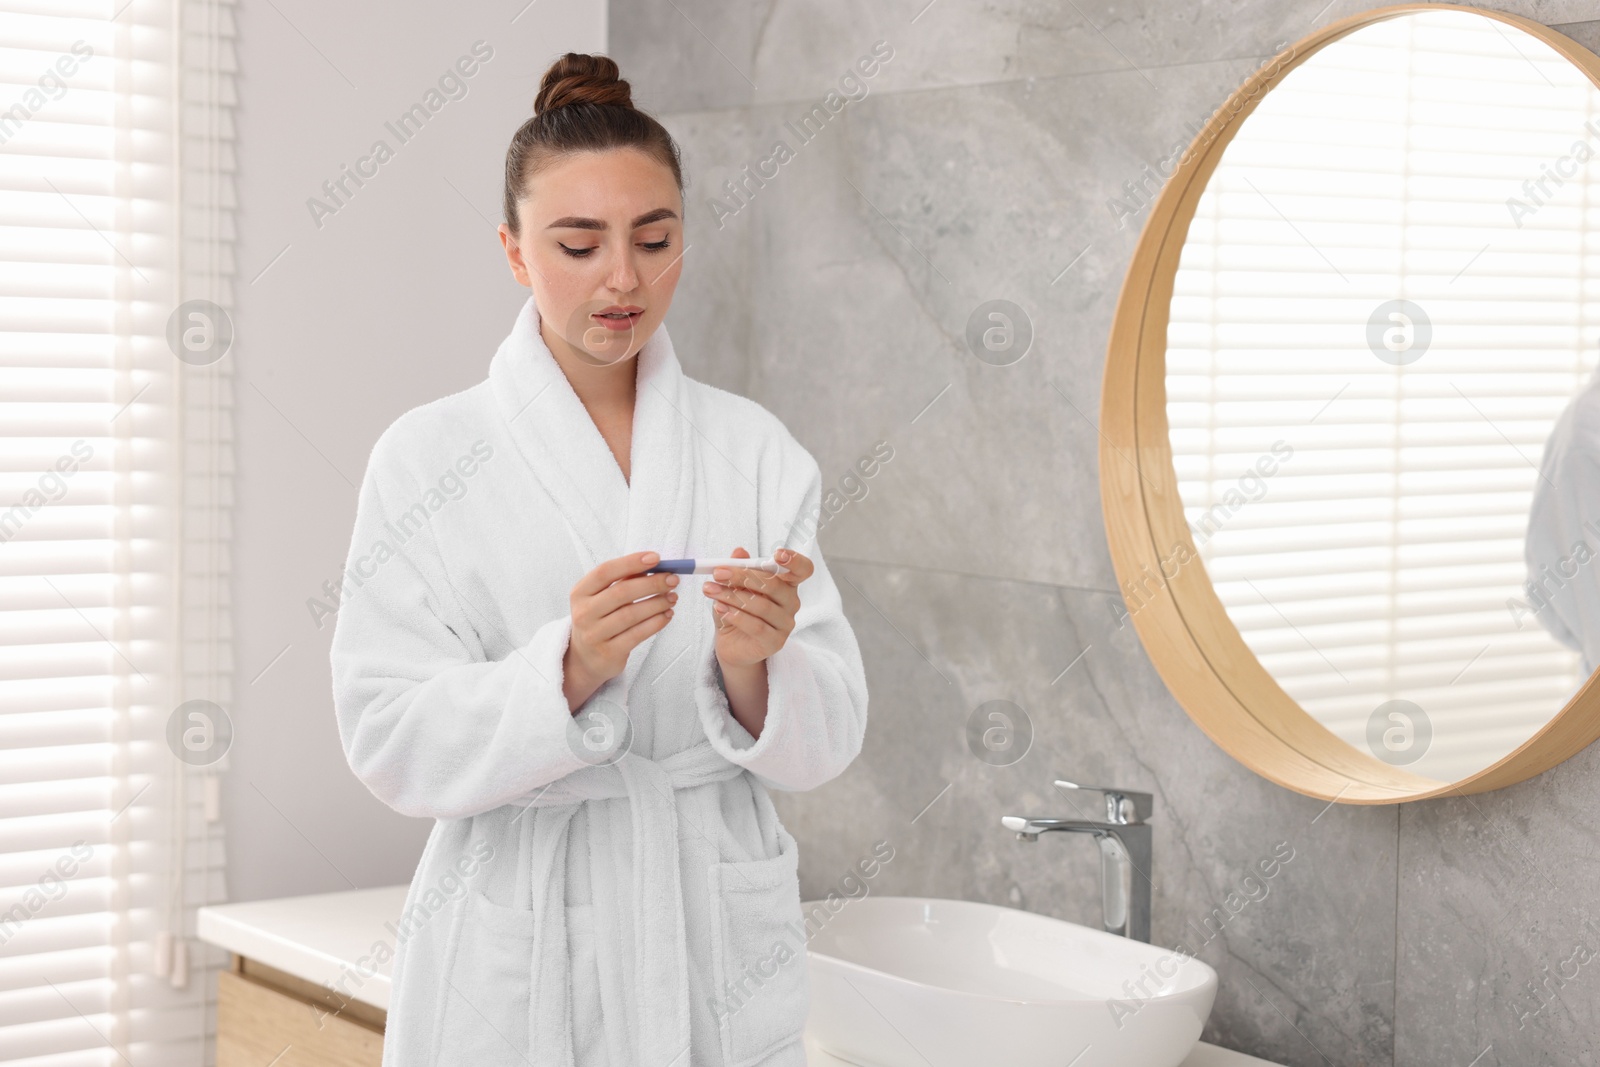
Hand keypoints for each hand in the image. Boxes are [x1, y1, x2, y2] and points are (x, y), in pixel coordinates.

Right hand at [563, 551, 676, 710]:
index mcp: (581, 592)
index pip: (605, 571)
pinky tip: (667, 615)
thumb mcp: (603, 597)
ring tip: (672, 598)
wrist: (585, 657)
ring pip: (631, 614)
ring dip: (657, 603)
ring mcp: (595, 634)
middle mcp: (584, 613)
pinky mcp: (609, 652)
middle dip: (651, 583)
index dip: (631, 562)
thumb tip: (655, 565)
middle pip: (621, 592)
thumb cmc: (600, 619)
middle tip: (672, 580)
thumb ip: (624, 581)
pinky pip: (638, 634)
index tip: (656, 558)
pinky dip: (656, 622)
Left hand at [704, 546, 810, 669]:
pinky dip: (735, 616)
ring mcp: (786, 624)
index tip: (777, 554)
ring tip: (710, 591)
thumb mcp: (734, 586)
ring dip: (732, 596)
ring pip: (762, 606)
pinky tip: (719, 608)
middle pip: (774, 585)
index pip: (803, 570)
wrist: (731, 644)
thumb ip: (738, 568)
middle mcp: (791, 602)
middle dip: (743, 576)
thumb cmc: (737, 610)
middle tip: (718, 573)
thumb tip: (739, 552)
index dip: (795, 561)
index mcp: (786, 584)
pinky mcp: (775, 642)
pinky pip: (757, 627)